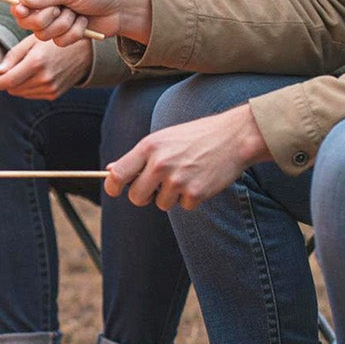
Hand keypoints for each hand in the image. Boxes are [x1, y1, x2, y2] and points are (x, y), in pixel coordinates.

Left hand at [0, 32, 93, 99]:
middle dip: (6, 81)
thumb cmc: (52, 42)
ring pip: (21, 93)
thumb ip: (12, 57)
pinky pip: (32, 95)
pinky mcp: (54, 94)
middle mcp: (44, 78)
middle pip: (12, 89)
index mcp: (35, 62)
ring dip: (17, 85)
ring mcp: (50, 88)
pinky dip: (28, 88)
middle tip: (7, 71)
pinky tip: (34, 76)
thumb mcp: (31, 42)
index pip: (7, 81)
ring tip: (24, 70)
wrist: (81, 51)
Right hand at [12, 0, 152, 45]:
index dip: (20, 9)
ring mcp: (54, 22)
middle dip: (46, 18)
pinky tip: (84, 23)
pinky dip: (75, 33)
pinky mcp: (64, 36)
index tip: (26, 11)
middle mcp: (44, 6)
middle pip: (26, 22)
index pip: (19, 2)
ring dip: (64, 25)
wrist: (121, 8)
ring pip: (43, 35)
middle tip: (61, 9)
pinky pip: (59, 42)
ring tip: (77, 14)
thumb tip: (21, 0)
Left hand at [104, 104, 270, 211]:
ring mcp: (178, 180)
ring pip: (161, 204)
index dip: (112, 186)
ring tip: (185, 176)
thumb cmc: (195, 137)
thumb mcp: (163, 138)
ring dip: (171, 196)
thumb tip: (111, 170)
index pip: (118, 174)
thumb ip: (138, 157)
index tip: (115, 190)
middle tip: (156, 187)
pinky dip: (190, 198)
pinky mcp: (196, 193)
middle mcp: (160, 164)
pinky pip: (184, 206)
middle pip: (136, 197)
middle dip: (144, 196)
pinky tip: (199, 180)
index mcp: (149, 147)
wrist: (233, 137)